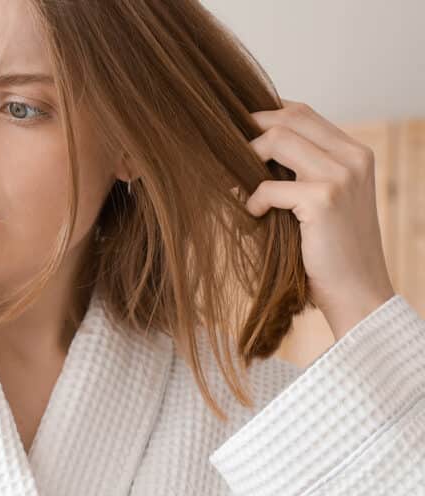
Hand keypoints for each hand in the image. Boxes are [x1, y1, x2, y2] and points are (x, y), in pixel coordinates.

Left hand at [244, 98, 395, 339]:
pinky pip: (269, 186)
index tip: (238, 132)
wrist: (359, 291)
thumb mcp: (328, 198)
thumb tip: (255, 147)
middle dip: (250, 131)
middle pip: (288, 117)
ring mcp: (341, 176)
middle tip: (227, 154)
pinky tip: (254, 214)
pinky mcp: (323, 199)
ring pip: (276, 140)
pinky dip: (253, 199)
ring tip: (238, 185)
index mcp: (356, 152)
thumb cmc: (334, 249)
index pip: (302, 112)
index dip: (264, 115)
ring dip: (247, 160)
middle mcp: (353, 157)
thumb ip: (306, 168)